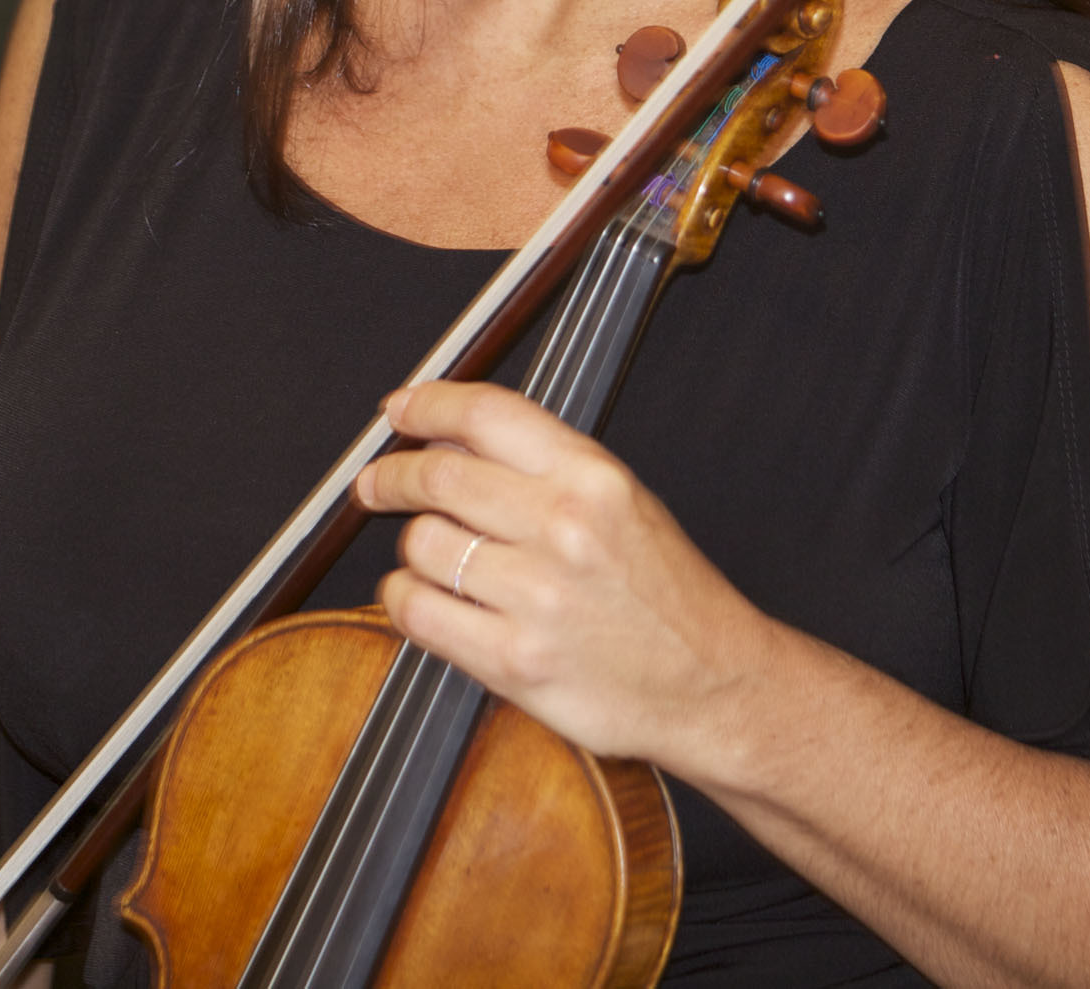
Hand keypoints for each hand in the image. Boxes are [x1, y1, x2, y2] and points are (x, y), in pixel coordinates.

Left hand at [350, 380, 785, 777]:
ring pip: (421, 544)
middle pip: (437, 476)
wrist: (712, 685)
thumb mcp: (621, 501)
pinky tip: (421, 597)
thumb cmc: (666, 596)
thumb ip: (540, 467)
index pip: (484, 414)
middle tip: (377, 484)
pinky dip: (403, 599)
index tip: (400, 411)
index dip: (426, 403)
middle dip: (392, 476)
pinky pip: (417, 612)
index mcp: (593, 477)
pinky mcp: (513, 661)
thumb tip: (447, 439)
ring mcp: (537, 597)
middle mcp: (564, 528)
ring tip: (430, 557)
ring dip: (411, 547)